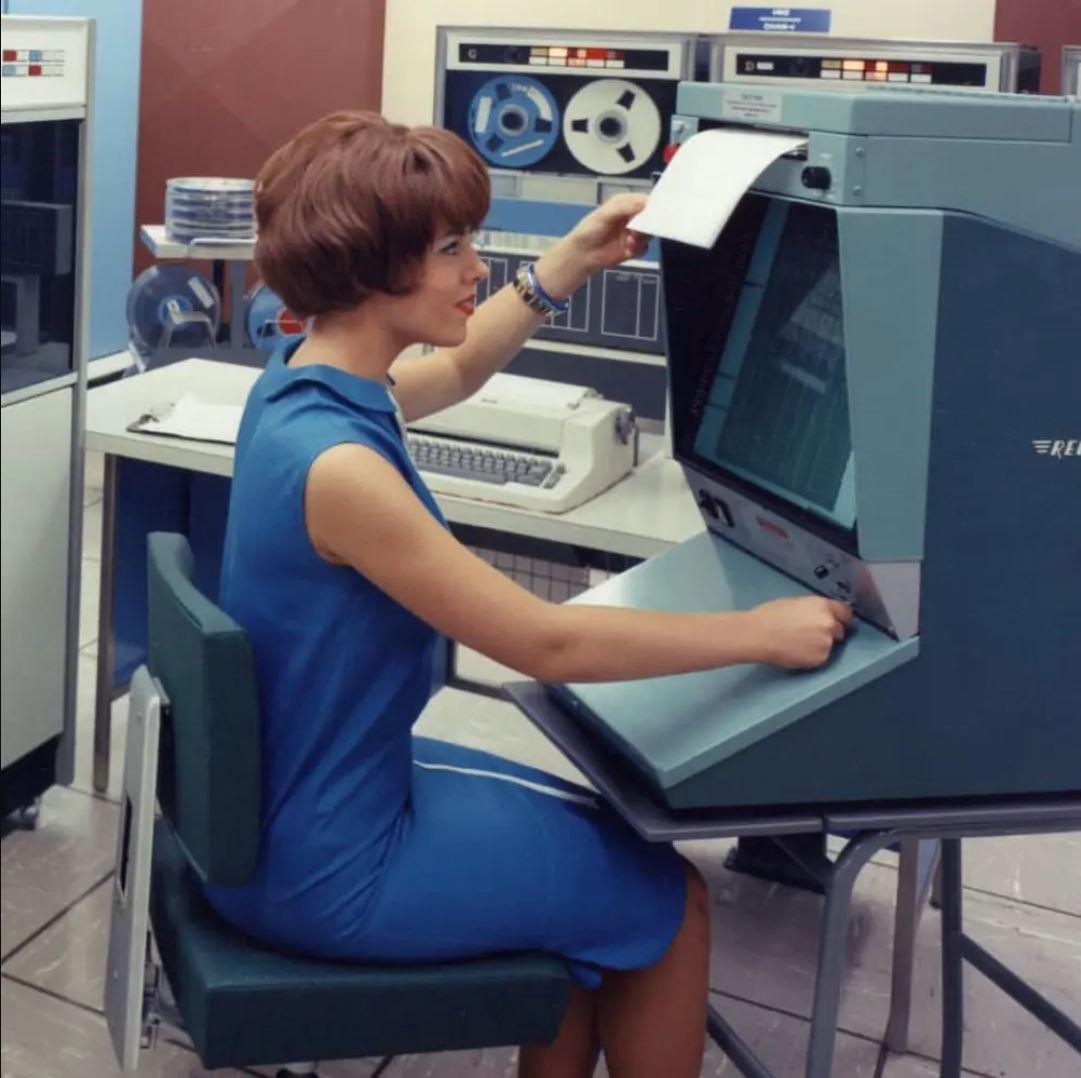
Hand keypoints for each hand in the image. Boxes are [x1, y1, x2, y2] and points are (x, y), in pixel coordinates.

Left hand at [534, 193, 649, 299]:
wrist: (582, 254)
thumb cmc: (589, 230)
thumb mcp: (604, 215)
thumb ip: (623, 208)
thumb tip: (644, 203)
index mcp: (625, 203)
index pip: (645, 201)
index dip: (652, 206)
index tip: (655, 213)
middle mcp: (632, 217)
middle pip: (651, 218)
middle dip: (648, 224)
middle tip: (640, 230)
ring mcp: (633, 233)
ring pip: (649, 233)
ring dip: (642, 238)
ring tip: (630, 241)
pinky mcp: (633, 248)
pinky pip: (644, 248)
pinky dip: (638, 249)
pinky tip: (627, 250)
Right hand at [748, 597, 852, 669]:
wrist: (759, 635)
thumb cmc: (769, 617)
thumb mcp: (795, 603)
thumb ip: (813, 608)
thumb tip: (819, 614)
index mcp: (822, 605)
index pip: (846, 611)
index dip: (839, 617)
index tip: (836, 621)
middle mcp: (829, 623)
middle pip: (840, 629)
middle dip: (830, 632)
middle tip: (811, 634)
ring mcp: (826, 642)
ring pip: (831, 644)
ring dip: (820, 645)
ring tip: (799, 643)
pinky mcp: (821, 658)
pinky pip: (822, 657)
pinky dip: (813, 656)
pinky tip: (797, 651)